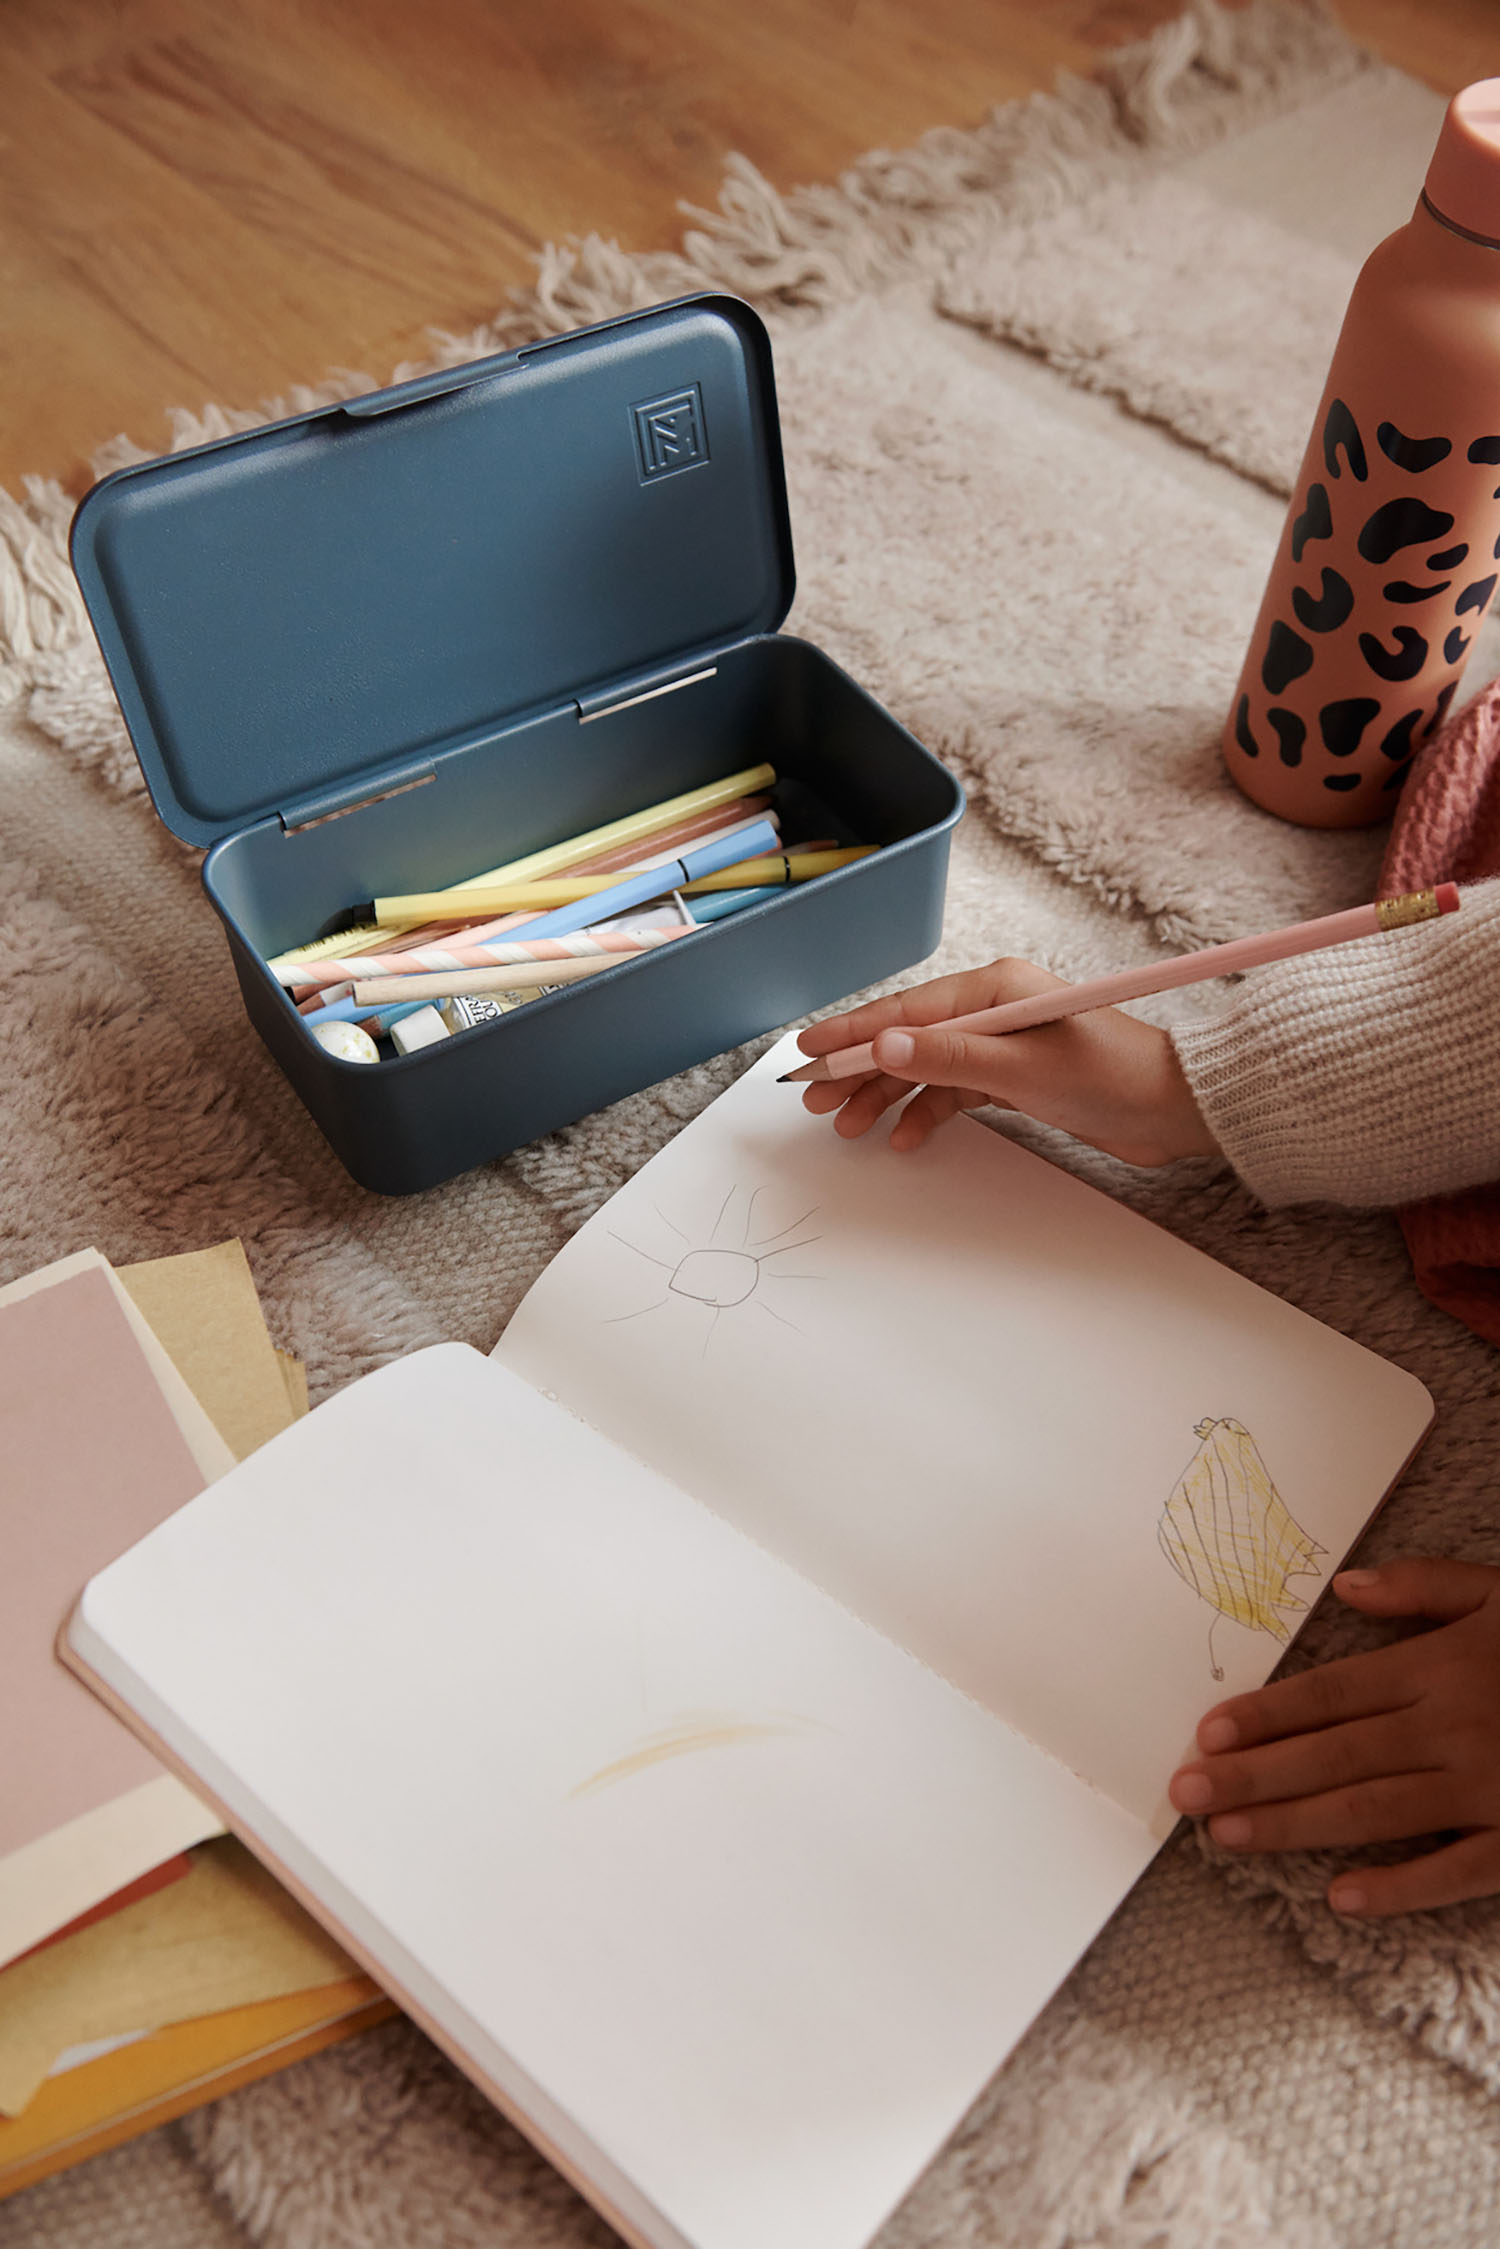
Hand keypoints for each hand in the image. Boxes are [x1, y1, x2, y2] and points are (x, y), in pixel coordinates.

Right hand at [796, 957, 1220, 1160]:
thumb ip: (948, 1057)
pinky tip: (906, 1136)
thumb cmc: (1113, 1078)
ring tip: (851, 1127)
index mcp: (993, 989)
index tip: (808, 1051)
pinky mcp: (1015, 1077)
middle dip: (858, 1071)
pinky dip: (928, 1111)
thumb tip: (884, 1045)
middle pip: (907, 1038)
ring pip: (925, 1068)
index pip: (904, 1010)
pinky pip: (955, 1091)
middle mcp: (993, 1010)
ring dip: (887, 1096)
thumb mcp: (1021, 1069)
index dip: (851, 1032)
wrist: (1174, 1109)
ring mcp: (1003, 1044)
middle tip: (815, 1103)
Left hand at [1169, 1560, 1499, 1914]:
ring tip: (1229, 1837)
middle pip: (1336, 1756)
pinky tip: (1342, 1899)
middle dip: (1254, 1777)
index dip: (1266, 1715)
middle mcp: (1455, 1727)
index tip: (1206, 1735)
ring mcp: (1492, 1787)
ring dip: (1296, 1826)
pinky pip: (1458, 1870)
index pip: (1332, 1693)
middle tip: (1184, 1795)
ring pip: (1375, 1812)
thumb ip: (1426, 1588)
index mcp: (1441, 1666)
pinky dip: (1401, 1887)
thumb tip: (1348, 1583)